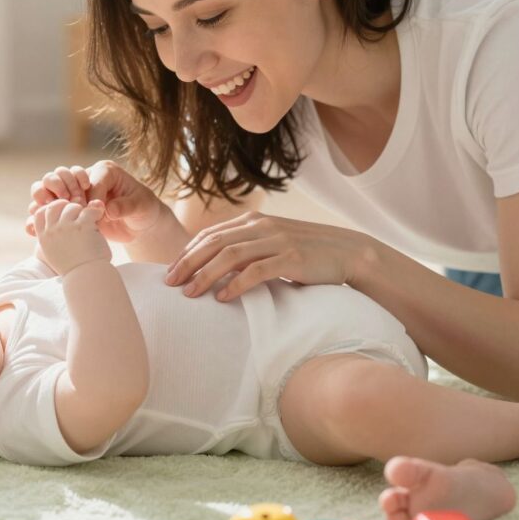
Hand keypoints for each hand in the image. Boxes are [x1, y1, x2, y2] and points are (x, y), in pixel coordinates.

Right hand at [26, 160, 166, 244]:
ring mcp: (74, 194)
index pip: (86, 177)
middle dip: (58, 189)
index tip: (92, 210)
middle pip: (59, 174)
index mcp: (104, 171)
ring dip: (42, 201)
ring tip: (42, 213)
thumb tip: (108, 209)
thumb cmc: (144, 210)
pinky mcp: (69, 210)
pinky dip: (39, 218)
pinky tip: (32, 228)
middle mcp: (85, 179)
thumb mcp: (141, 207)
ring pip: (47, 190)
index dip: (86, 194)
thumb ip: (126, 206)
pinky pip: (48, 211)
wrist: (140, 226)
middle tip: (68, 206)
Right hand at [33, 199, 111, 275]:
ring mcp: (66, 227)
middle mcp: (52, 231)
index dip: (49, 209)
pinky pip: (88, 211)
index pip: (39, 214)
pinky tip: (98, 217)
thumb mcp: (54, 254)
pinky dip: (95, 212)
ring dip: (82, 211)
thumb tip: (56, 224)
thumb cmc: (74, 269)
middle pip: (54, 206)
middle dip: (65, 206)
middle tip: (77, 212)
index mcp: (44, 238)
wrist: (86, 277)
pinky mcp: (82, 226)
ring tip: (89, 220)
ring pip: (72, 207)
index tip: (60, 212)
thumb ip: (53, 238)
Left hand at [163, 212, 368, 300]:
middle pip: (214, 243)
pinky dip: (236, 284)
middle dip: (188, 263)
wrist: (349, 252)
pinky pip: (256, 271)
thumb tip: (216, 269)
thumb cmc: (308, 254)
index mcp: (254, 221)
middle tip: (169, 284)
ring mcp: (277, 240)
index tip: (171, 272)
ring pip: (230, 255)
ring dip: (206, 275)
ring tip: (190, 294)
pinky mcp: (292, 258)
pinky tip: (223, 298)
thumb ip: (248, 250)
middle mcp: (262, 226)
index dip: (187, 252)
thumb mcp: (274, 244)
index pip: (211, 234)